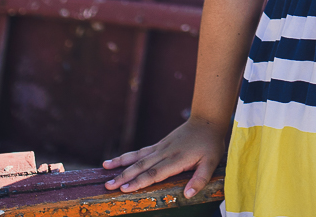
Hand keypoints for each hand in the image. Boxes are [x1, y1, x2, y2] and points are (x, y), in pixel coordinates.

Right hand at [102, 116, 226, 198]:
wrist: (207, 120)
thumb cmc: (210, 143)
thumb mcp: (211, 163)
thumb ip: (200, 179)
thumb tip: (188, 195)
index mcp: (176, 159)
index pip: (154, 173)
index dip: (139, 181)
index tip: (125, 188)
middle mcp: (164, 153)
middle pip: (141, 166)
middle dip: (124, 177)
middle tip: (108, 185)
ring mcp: (160, 147)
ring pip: (137, 157)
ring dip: (121, 163)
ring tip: (104, 168)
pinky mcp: (160, 144)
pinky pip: (141, 151)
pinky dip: (128, 156)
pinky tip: (117, 160)